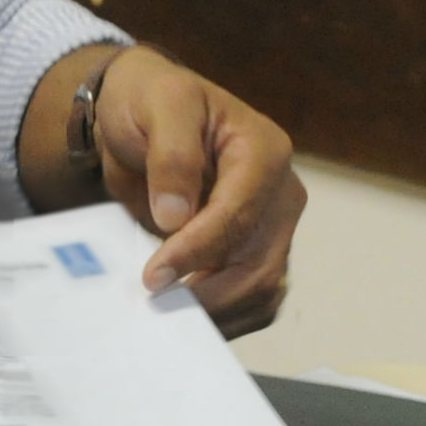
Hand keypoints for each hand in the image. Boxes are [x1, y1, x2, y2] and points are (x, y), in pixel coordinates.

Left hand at [27, 45, 305, 334]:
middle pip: (260, 264)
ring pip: (262, 291)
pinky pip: (253, 301)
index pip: (240, 214)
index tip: (153, 277)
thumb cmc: (154, 104)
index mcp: (265, 152)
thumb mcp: (160, 106)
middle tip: (156, 311)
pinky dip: (224, 318)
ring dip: (218, 314)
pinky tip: (185, 320)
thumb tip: (175, 217)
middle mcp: (281, 194)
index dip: (197, 251)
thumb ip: (171, 156)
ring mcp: (273, 228)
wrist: (145, 118)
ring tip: (167, 321)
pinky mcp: (258, 254)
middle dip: (209, 295)